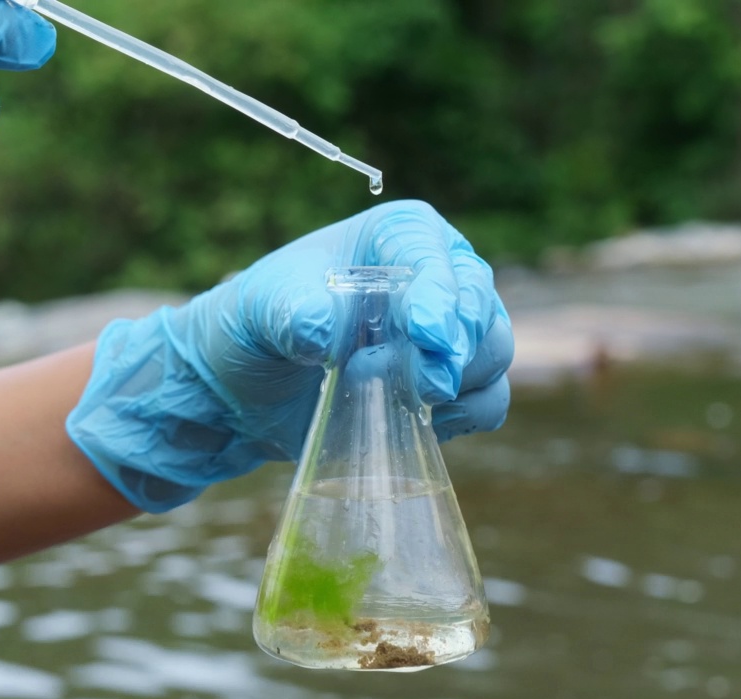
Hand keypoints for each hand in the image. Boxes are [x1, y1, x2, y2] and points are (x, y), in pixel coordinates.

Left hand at [67, 200, 514, 511]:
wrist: (248, 387)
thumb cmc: (255, 326)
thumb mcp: (259, 310)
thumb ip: (291, 311)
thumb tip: (324, 331)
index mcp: (395, 236)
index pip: (434, 255)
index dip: (439, 293)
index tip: (425, 333)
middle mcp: (436, 277)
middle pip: (479, 305)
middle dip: (457, 348)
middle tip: (423, 385)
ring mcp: (450, 333)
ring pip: (492, 354)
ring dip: (456, 384)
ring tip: (393, 397)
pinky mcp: (453, 386)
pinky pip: (489, 400)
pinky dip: (463, 415)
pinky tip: (413, 419)